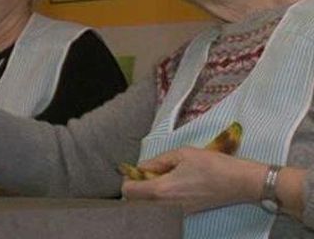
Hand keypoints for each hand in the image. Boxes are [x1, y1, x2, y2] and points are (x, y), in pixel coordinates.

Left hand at [121, 147, 266, 213]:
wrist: (240, 182)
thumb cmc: (212, 165)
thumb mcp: (182, 154)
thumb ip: (157, 161)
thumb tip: (141, 167)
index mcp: (162, 189)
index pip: (129, 192)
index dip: (128, 179)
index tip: (134, 170)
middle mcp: (166, 205)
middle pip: (135, 202)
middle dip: (136, 187)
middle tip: (146, 173)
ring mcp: (176, 212)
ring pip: (149, 206)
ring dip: (148, 193)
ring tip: (161, 178)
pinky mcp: (185, 213)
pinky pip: (162, 208)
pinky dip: (160, 198)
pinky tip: (172, 185)